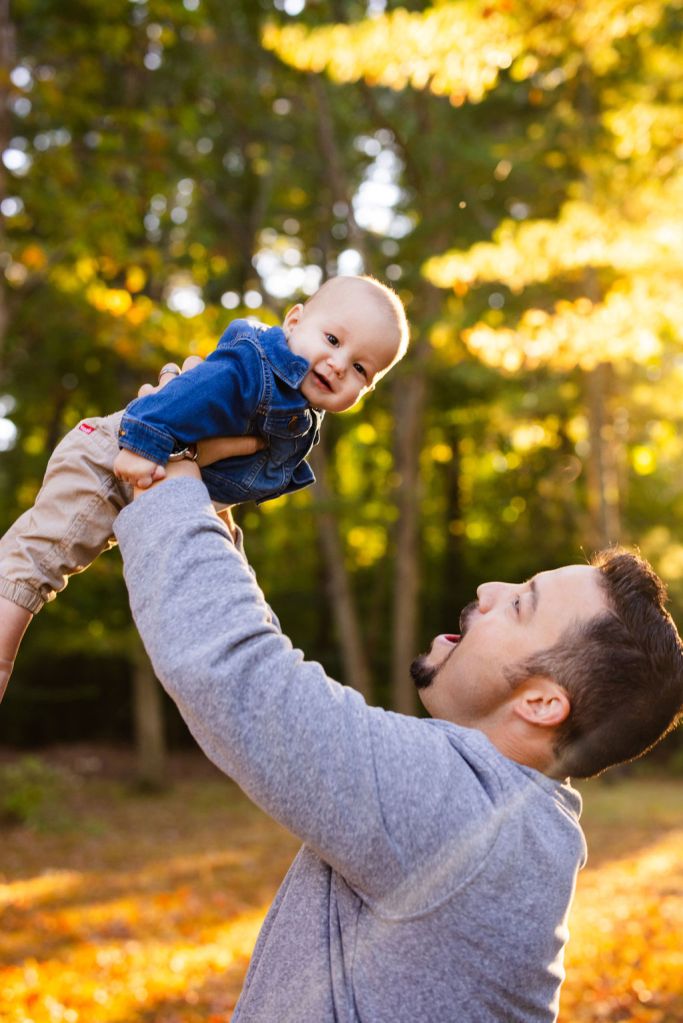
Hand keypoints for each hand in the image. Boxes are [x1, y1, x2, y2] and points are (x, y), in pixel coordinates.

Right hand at [114, 448, 165, 489]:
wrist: (140, 439)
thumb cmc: (151, 452)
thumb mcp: (158, 463)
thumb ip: (160, 473)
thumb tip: (160, 477)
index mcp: (142, 474)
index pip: (143, 485)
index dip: (147, 479)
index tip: (148, 472)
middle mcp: (131, 473)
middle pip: (134, 483)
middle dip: (138, 477)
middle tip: (142, 467)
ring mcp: (122, 469)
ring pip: (126, 479)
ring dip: (130, 475)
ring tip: (135, 465)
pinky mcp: (116, 465)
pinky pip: (119, 474)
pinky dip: (122, 471)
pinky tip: (128, 465)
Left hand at [137, 357, 266, 466]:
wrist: (166, 463)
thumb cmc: (195, 452)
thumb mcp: (222, 447)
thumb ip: (243, 444)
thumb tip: (265, 444)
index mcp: (197, 390)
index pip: (201, 363)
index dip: (208, 367)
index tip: (213, 375)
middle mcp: (177, 385)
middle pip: (186, 365)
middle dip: (191, 371)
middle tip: (197, 383)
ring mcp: (159, 394)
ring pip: (165, 374)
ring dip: (171, 381)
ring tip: (176, 392)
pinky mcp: (144, 405)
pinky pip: (145, 390)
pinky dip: (150, 395)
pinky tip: (155, 403)